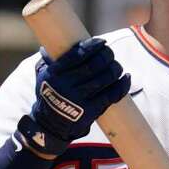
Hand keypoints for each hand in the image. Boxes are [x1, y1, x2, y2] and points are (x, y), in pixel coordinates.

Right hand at [18, 37, 130, 156]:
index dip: (93, 46)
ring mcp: (78, 100)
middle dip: (107, 56)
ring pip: (105, 79)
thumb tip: (50, 44)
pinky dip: (122, 85)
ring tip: (117, 66)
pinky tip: (126, 78)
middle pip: (94, 65)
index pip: (78, 55)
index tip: (102, 42)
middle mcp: (66, 86)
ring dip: (115, 69)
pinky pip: (111, 95)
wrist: (51, 125)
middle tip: (110, 54)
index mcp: (54, 74)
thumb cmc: (50, 95)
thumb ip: (48, 61)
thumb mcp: (42, 77)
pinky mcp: (90, 111)